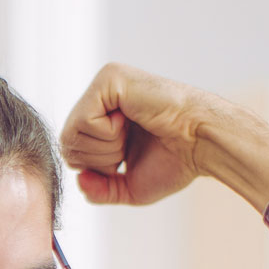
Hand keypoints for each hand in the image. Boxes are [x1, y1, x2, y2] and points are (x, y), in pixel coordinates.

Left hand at [58, 63, 209, 205]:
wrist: (201, 144)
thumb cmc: (176, 161)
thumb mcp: (129, 187)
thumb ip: (99, 190)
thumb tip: (78, 179)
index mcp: (105, 119)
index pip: (73, 151)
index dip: (97, 167)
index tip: (128, 157)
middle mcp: (101, 99)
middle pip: (67, 143)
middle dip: (99, 159)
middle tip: (131, 145)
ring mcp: (104, 85)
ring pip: (71, 133)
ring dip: (105, 147)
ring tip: (133, 132)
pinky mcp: (109, 78)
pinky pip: (84, 120)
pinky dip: (108, 133)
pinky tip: (131, 121)